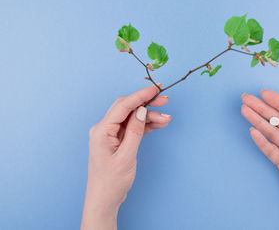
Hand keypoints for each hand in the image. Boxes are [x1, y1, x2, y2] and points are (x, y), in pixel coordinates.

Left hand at [81, 85, 170, 229]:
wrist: (104, 200)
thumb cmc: (111, 181)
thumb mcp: (126, 156)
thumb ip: (135, 132)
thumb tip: (141, 111)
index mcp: (102, 130)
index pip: (123, 106)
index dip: (140, 95)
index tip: (155, 89)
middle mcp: (104, 129)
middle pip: (128, 108)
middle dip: (147, 103)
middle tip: (165, 100)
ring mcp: (111, 134)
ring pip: (133, 117)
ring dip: (149, 116)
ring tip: (167, 118)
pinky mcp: (118, 140)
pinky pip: (133, 127)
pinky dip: (146, 125)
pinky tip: (159, 124)